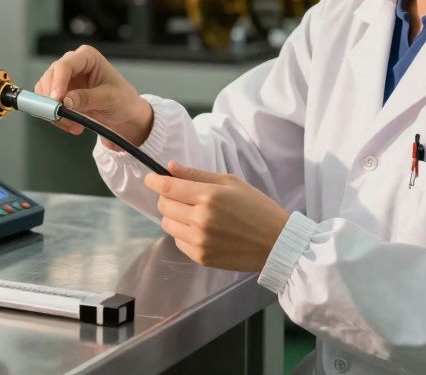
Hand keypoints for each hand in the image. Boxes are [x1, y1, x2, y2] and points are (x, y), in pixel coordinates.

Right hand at [34, 45, 153, 146]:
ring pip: (45, 92)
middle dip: (54, 100)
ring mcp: (64, 79)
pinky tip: (72, 124)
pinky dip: (56, 118)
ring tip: (73, 124)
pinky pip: (47, 105)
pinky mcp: (60, 94)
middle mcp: (73, 65)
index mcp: (87, 57)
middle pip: (50, 77)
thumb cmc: (123, 100)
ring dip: (55, 112)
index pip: (65, 65)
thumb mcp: (109, 99)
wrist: (124, 114)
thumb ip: (87, 99)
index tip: (57, 99)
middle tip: (62, 116)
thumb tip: (66, 101)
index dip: (58, 82)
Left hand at [146, 161, 289, 271]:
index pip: (167, 187)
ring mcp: (199, 241)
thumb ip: (197, 174)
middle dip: (167, 197)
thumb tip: (169, 167)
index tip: (149, 178)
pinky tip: (200, 230)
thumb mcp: (231, 182)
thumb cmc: (256, 207)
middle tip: (181, 195)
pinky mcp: (201, 257)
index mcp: (208, 196)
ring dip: (173, 216)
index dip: (153, 181)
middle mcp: (200, 219)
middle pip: (164, 205)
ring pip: (167, 224)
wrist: (276, 243)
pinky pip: (178, 241)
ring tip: (192, 213)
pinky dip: (182, 233)